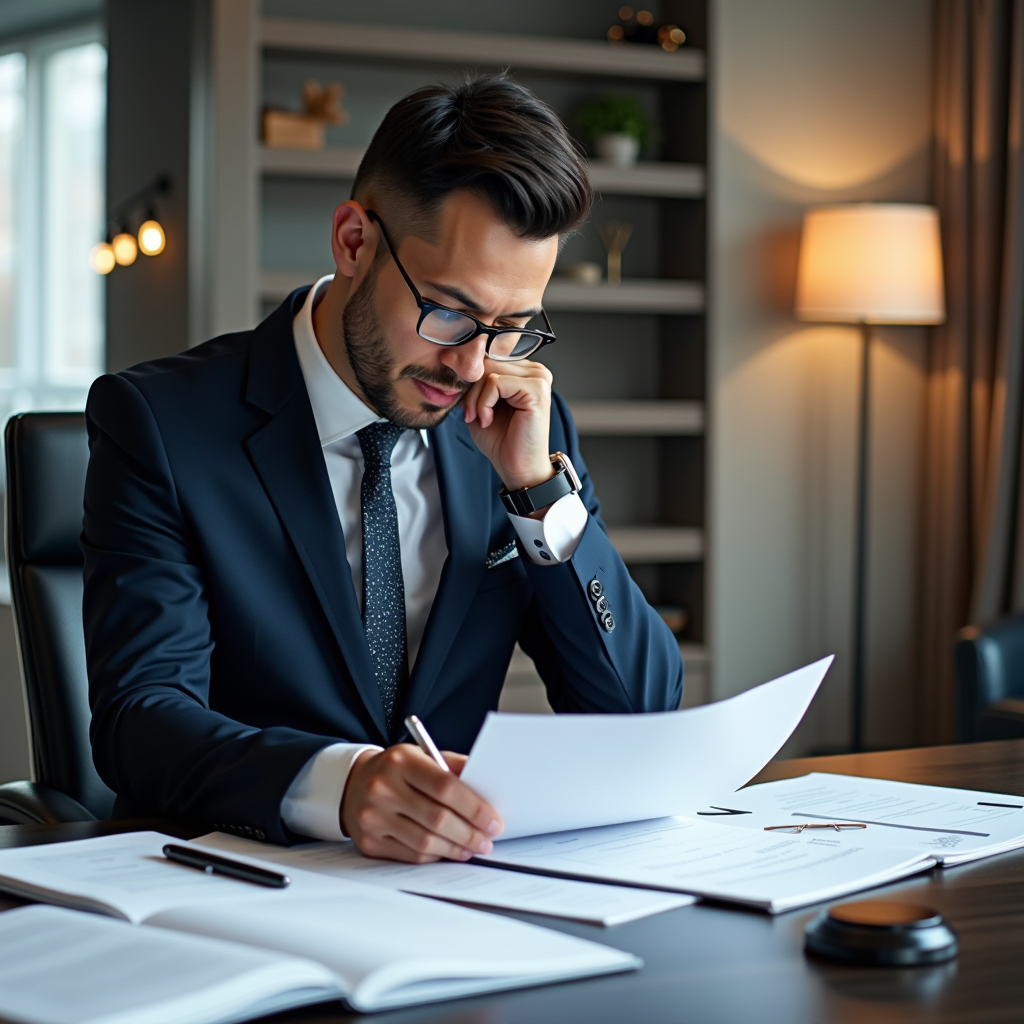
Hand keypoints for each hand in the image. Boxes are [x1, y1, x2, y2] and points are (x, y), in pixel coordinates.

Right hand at [340, 745, 503, 862]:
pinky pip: (411, 855)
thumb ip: (453, 768)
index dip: (474, 807)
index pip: (445, 786)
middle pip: (437, 818)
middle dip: (470, 833)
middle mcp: (383, 788)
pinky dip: (436, 855)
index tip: (493, 820)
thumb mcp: (423, 756)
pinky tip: (449, 851)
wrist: (353, 784)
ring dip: (456, 848)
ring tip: (472, 847)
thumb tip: (487, 790)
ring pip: (425, 841)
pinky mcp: (369, 842)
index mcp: (401, 760)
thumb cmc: (397, 770)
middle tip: (488, 840)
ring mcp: (373, 817)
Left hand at [463, 357, 553, 491]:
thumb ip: (475, 382)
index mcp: (523, 371)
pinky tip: (487, 420)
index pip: (488, 356)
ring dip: (475, 398)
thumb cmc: (502, 440)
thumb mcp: (480, 405)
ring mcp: (538, 378)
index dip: (469, 376)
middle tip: (470, 414)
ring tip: (479, 419)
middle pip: (486, 361)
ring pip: (488, 370)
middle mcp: (534, 370)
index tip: (460, 397)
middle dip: (470, 389)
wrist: (517, 467)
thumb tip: (457, 360)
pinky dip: (484, 403)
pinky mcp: (536, 389)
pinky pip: (495, 382)